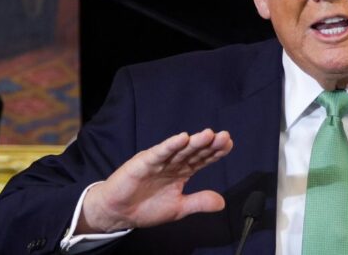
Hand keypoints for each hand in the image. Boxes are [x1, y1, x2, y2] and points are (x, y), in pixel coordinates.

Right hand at [76, 129, 232, 232]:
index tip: (229, 144)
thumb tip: (223, 203)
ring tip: (208, 134)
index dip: (215, 152)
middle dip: (209, 144)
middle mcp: (173, 163)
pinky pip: (159, 153)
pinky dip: (170, 145)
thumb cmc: (146, 208)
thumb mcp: (178, 208)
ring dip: (193, 142)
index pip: (202, 159)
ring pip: (179, 150)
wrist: (118, 213)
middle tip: (224, 136)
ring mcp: (159, 161)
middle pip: (194, 151)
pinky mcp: (144, 162)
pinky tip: (182, 138)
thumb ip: (199, 202)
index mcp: (182, 172)